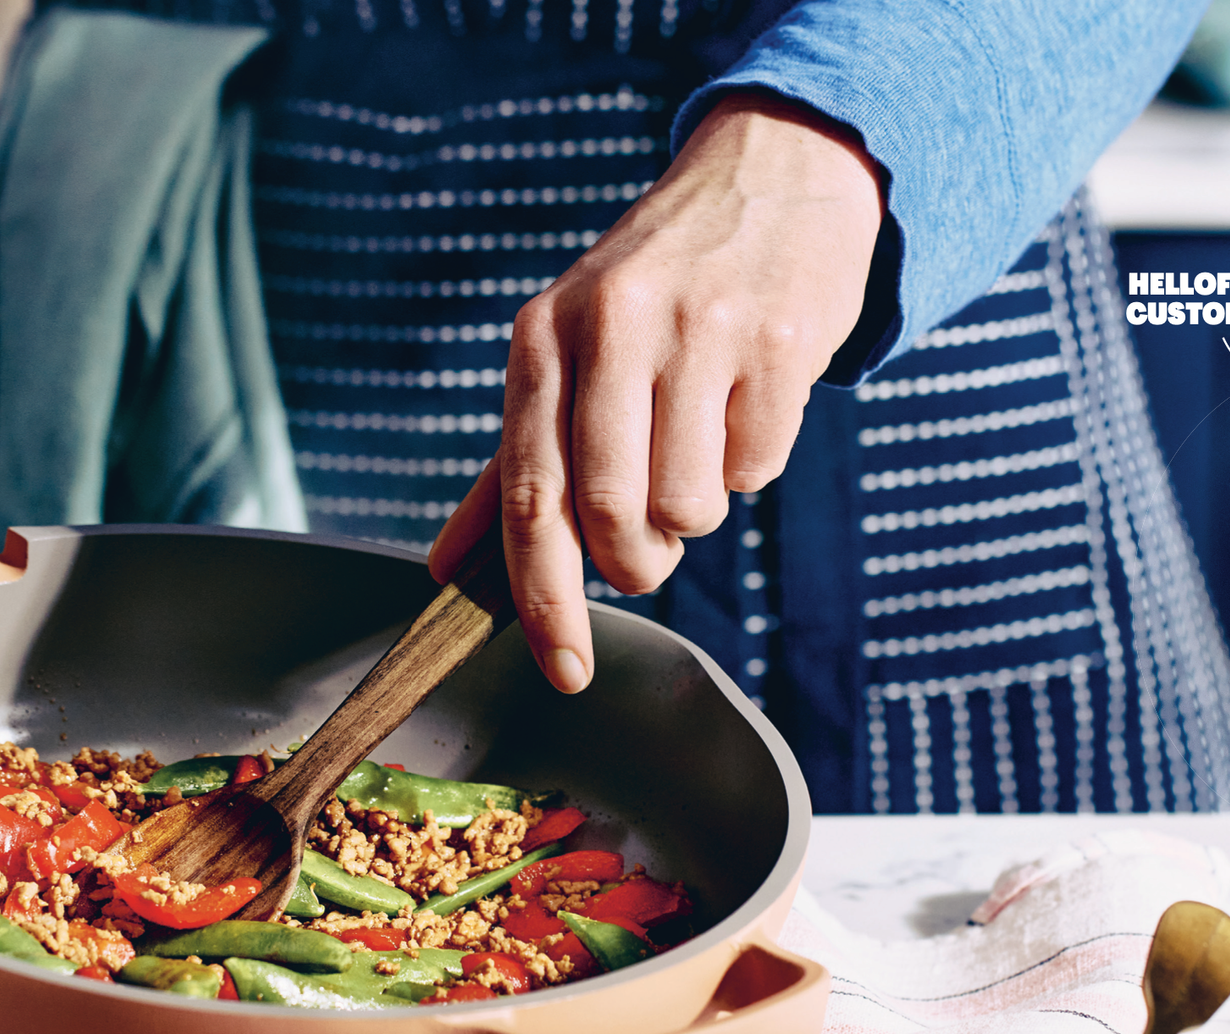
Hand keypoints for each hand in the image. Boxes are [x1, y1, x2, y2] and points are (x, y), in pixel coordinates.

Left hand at [429, 91, 883, 691]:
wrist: (777, 170)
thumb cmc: (660, 286)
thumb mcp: (571, 348)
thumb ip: (514, 462)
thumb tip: (448, 569)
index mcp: (544, 337)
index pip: (529, 496)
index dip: (542, 598)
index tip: (564, 668)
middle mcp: (613, 325)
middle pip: (607, 513)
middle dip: (635, 563)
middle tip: (652, 548)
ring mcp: (700, 327)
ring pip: (690, 505)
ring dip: (698, 513)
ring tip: (700, 447)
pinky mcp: (780, 336)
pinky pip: (759, 468)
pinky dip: (753, 465)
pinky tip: (745, 405)